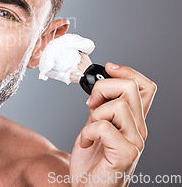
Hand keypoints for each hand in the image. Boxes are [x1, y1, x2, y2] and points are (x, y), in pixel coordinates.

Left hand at [69, 63, 155, 186]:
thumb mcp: (95, 126)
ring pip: (118, 106)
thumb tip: (98, 86)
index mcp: (133, 121)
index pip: (145, 87)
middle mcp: (139, 130)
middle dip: (103, 88)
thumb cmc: (91, 161)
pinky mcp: (125, 154)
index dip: (128, 72)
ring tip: (89, 130)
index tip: (108, 69)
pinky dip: (88, 132)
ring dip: (95, 114)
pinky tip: (85, 142)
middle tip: (90, 104)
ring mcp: (135, 143)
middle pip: (131, 88)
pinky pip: (104, 127)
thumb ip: (101, 108)